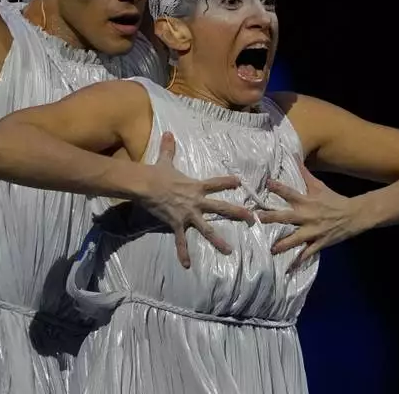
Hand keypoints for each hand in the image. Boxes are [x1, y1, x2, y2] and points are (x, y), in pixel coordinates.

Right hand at [140, 132, 255, 268]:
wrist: (145, 185)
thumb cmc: (157, 173)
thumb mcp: (165, 160)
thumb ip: (169, 148)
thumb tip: (168, 132)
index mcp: (196, 186)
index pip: (216, 183)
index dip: (228, 182)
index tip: (240, 182)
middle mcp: (196, 201)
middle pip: (221, 208)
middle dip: (238, 213)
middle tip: (252, 219)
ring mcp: (188, 214)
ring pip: (207, 229)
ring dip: (218, 240)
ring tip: (230, 251)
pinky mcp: (177, 224)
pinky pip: (181, 240)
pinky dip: (183, 253)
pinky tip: (187, 265)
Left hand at [259, 162, 365, 268]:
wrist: (354, 216)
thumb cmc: (333, 199)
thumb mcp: (319, 186)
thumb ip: (305, 174)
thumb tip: (294, 156)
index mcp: (307, 201)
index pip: (290, 192)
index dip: (278, 187)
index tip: (266, 183)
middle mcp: (308, 216)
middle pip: (287, 217)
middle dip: (272, 218)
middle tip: (257, 218)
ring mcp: (313, 231)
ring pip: (295, 239)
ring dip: (282, 244)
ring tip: (270, 249)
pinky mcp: (319, 243)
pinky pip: (307, 254)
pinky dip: (298, 262)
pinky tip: (288, 270)